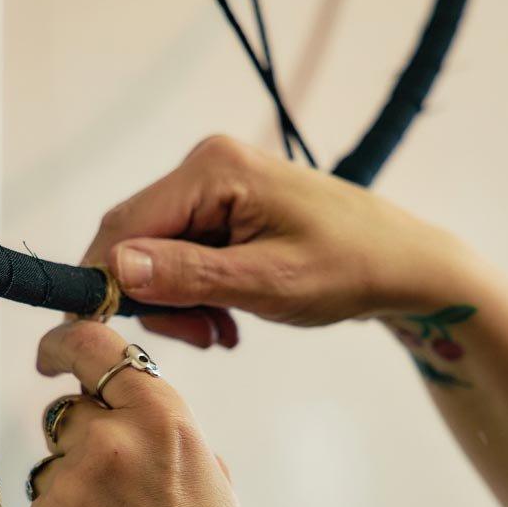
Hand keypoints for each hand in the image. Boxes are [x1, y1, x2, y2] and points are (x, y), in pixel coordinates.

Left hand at [11, 320, 272, 506]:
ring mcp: (61, 498)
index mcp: (158, 420)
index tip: (51, 352)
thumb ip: (162, 433)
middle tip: (119, 499)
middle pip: (71, 418)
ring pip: (53, 477)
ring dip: (76, 500)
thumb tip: (123, 410)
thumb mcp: (211, 479)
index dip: (65, 343)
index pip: (94, 345)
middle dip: (89, 445)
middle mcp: (104, 446)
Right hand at [82, 137, 466, 348]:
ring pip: (157, 254)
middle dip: (154, 299)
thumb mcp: (269, 283)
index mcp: (212, 169)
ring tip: (222, 332)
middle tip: (201, 339)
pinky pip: (184, 253)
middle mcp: (206, 165)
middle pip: (136, 239)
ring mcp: (216, 184)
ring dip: (178, 302)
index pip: (125, 226)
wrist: (401, 263)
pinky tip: (228, 320)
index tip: (106, 341)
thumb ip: (191, 276)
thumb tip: (115, 267)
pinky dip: (195, 293)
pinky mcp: (226, 207)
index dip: (106, 284)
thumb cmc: (347, 267)